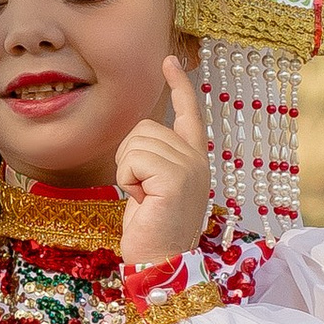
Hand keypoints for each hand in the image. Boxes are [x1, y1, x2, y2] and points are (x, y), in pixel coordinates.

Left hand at [116, 54, 211, 268]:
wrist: (161, 263)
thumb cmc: (151, 230)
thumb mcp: (153, 187)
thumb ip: (153, 159)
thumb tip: (140, 137)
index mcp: (194, 159)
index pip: (188, 112)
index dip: (179, 85)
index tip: (169, 60)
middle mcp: (197, 158)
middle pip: (144, 127)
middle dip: (128, 157)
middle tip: (141, 191)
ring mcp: (190, 167)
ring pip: (136, 141)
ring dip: (126, 171)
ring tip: (143, 197)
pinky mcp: (175, 178)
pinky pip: (132, 160)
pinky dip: (126, 180)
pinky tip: (140, 201)